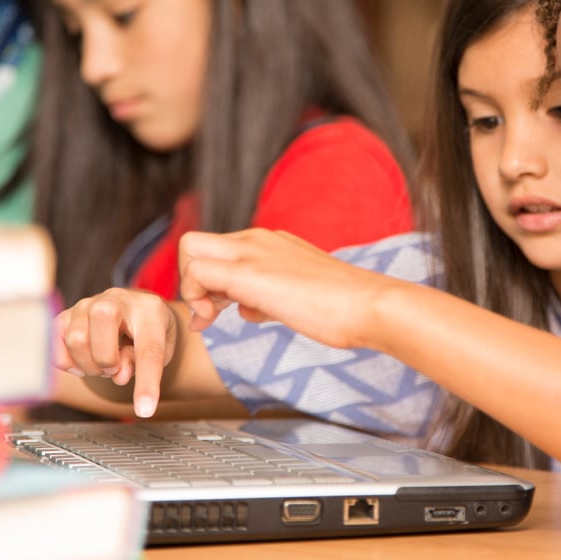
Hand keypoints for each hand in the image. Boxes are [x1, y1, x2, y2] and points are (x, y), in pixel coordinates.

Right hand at [54, 288, 177, 416]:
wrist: (133, 313)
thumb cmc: (148, 332)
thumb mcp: (160, 349)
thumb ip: (142, 363)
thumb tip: (119, 374)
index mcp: (149, 309)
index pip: (148, 348)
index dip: (146, 382)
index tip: (145, 410)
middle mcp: (115, 299)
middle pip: (102, 319)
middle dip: (107, 358)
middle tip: (115, 368)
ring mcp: (86, 305)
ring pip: (76, 338)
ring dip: (90, 365)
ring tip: (103, 364)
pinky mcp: (65, 316)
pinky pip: (54, 345)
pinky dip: (68, 363)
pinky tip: (83, 361)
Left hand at [178, 228, 389, 350]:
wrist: (369, 305)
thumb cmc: (342, 308)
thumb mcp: (298, 297)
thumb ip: (269, 298)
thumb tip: (247, 309)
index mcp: (272, 243)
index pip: (220, 250)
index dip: (210, 282)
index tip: (220, 311)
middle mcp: (259, 239)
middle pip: (196, 243)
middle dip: (192, 280)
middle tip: (209, 314)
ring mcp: (253, 252)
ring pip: (190, 248)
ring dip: (191, 287)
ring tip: (211, 319)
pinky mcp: (249, 272)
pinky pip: (197, 272)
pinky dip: (194, 297)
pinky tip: (213, 321)